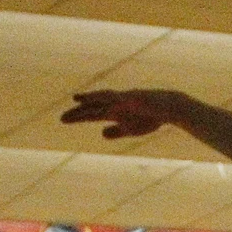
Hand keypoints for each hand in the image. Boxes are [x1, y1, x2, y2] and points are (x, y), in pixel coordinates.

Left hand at [61, 89, 195, 139]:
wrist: (169, 107)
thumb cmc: (151, 117)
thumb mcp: (130, 129)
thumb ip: (116, 131)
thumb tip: (101, 133)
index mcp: (113, 112)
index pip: (92, 114)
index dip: (78, 116)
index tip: (63, 119)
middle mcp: (115, 104)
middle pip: (93, 107)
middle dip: (78, 113)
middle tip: (62, 119)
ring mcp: (123, 99)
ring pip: (103, 99)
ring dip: (91, 99)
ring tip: (76, 99)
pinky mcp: (133, 97)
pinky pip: (120, 97)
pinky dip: (109, 98)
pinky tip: (102, 98)